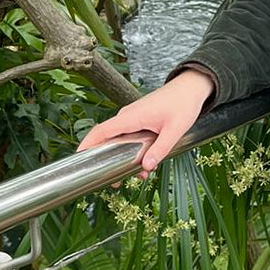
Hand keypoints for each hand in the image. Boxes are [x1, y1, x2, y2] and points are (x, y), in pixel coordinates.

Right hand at [77, 69, 214, 177]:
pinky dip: (133, 150)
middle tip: (113, 182)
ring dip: (123, 158)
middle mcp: (128, 116)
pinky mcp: (140, 119)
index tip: (78, 159)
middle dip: (106, 160)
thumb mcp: (175, 130)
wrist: (191, 87)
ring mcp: (133, 117)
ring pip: (120, 140)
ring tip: (136, 176)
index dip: (87, 144)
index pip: (102, 131)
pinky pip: (130, 136)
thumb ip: (160, 149)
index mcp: (131, 116)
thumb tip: (146, 167)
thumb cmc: (183, 104)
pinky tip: (146, 164)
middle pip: (108, 139)